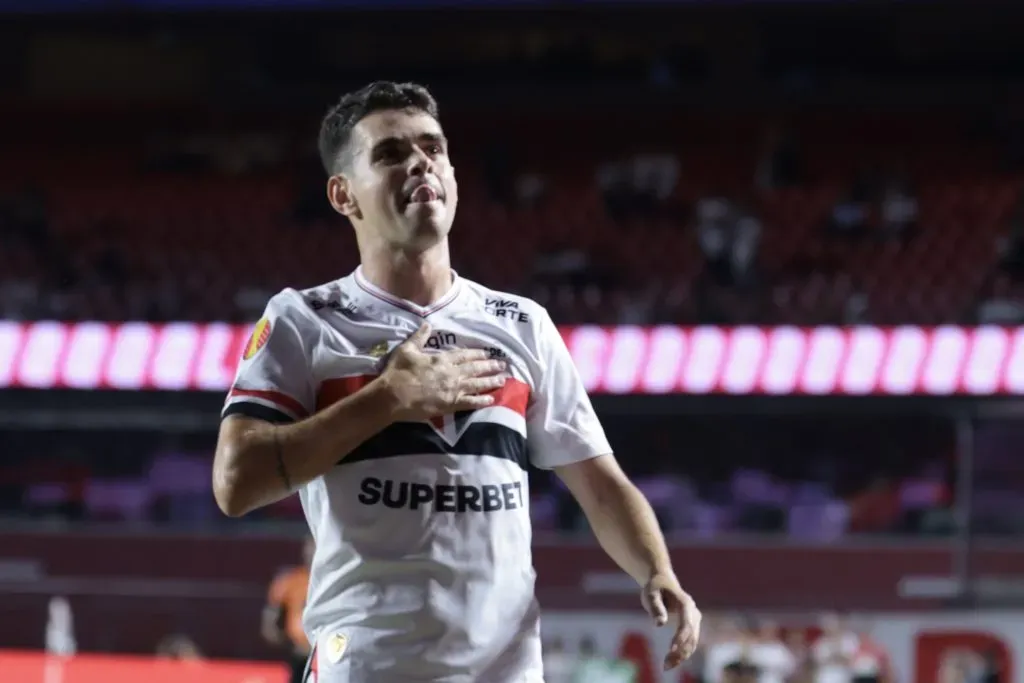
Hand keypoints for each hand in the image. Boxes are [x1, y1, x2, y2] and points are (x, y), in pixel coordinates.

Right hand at [381, 323, 507, 420]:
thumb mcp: (407, 350)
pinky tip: (491, 399)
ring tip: (502, 379)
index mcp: (442, 360)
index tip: (488, 353)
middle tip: (502, 365)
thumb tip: (427, 324)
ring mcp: (452, 390)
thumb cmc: (398, 372)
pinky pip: (470, 402)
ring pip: (476, 384)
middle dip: (490, 366)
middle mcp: (451, 374)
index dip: (478, 354)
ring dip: (490, 381)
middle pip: (475, 369)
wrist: (393, 397)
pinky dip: (481, 401)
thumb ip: (419, 337)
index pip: (464, 355)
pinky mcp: (450, 405)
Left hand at [641, 571, 701, 670]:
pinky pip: (690, 642)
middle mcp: (693, 613)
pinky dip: (682, 653)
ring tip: (666, 666)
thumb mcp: (650, 594)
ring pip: (692, 642)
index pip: (686, 624)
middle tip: (665, 665)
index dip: (680, 638)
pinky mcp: (692, 626)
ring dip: (681, 656)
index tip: (671, 649)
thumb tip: (659, 624)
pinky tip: (671, 662)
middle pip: (691, 636)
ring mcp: (694, 620)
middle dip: (680, 652)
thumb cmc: (654, 588)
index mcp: (685, 603)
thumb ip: (655, 608)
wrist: (662, 582)